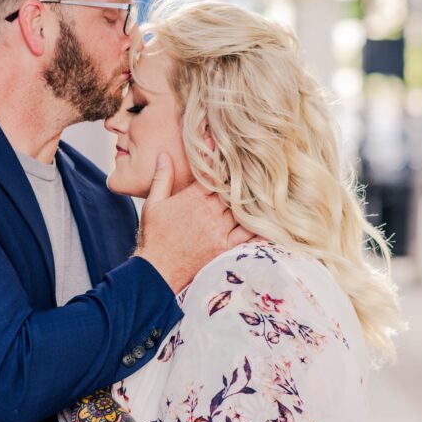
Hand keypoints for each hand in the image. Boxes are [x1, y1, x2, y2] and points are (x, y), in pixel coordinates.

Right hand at [134, 153, 251, 292]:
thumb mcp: (152, 204)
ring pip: (242, 209)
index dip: (222, 162)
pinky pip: (248, 235)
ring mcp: (219, 230)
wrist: (157, 270)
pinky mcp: (225, 247)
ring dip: (251, 200)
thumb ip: (161, 178)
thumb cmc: (154, 237)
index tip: (228, 151)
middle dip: (240, 180)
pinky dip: (259, 227)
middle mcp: (209, 213)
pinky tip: (269, 219)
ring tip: (264, 188)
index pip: (213, 174)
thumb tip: (163, 155)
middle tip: (254, 167)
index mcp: (192, 199)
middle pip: (232, 190)